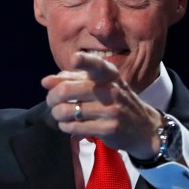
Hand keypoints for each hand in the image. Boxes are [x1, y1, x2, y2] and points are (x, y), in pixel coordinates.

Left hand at [41, 52, 163, 158]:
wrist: (142, 127)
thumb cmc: (114, 101)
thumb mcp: (99, 85)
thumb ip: (72, 79)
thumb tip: (45, 81)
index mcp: (108, 74)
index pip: (95, 65)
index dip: (83, 61)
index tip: (73, 59)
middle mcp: (111, 89)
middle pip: (67, 90)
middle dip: (51, 97)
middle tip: (51, 101)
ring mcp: (111, 110)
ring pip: (68, 111)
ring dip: (57, 114)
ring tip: (59, 115)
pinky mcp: (108, 128)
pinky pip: (75, 127)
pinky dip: (65, 126)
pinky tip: (68, 125)